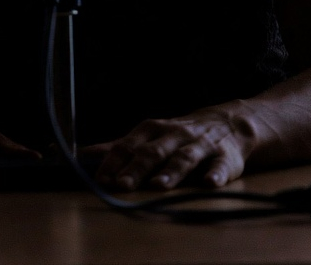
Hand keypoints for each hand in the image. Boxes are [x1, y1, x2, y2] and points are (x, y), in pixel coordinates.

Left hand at [86, 108, 253, 190]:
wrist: (229, 123)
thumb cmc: (178, 134)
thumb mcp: (147, 136)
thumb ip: (117, 148)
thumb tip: (81, 154)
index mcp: (152, 130)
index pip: (128, 145)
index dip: (113, 162)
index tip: (99, 179)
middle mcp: (174, 135)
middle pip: (153, 152)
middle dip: (137, 168)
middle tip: (122, 185)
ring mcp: (200, 145)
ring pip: (184, 158)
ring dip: (171, 172)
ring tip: (159, 186)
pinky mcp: (225, 157)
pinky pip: (220, 166)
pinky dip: (215, 174)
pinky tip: (210, 184)